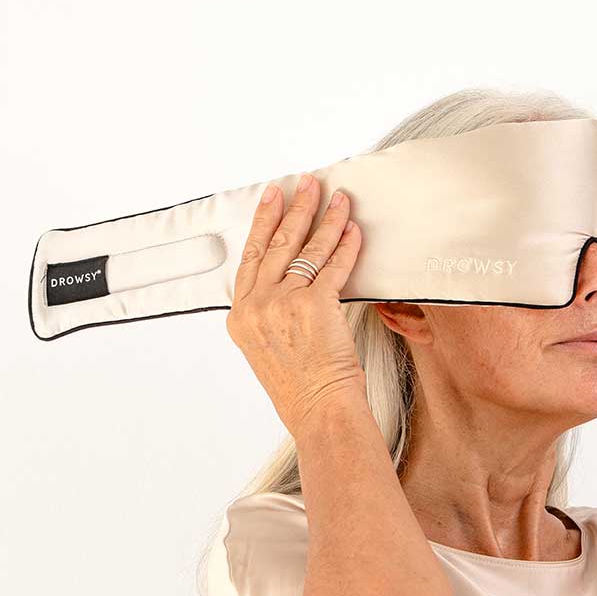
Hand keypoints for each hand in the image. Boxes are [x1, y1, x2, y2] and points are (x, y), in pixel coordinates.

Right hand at [225, 174, 365, 441]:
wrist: (319, 412)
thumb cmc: (303, 390)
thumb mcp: (269, 351)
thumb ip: (270, 316)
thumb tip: (286, 289)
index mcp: (242, 316)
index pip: (251, 257)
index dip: (264, 223)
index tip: (273, 197)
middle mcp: (258, 306)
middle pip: (277, 244)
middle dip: (296, 208)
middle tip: (308, 183)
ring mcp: (284, 304)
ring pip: (307, 250)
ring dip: (326, 219)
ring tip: (339, 198)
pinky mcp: (315, 306)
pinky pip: (334, 267)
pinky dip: (347, 246)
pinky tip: (354, 230)